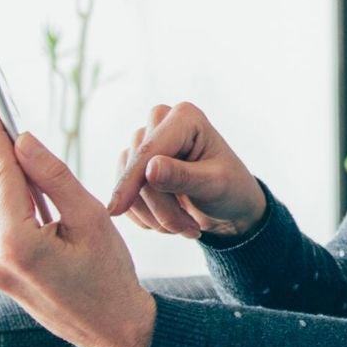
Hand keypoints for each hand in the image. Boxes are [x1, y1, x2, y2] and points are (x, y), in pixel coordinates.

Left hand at [0, 96, 156, 346]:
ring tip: (14, 140)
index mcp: (17, 244)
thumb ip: (54, 177)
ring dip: (5, 173)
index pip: (0, 174)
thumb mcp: (90, 218)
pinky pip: (0, 222)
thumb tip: (23, 141)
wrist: (113, 329)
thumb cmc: (111, 275)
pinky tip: (24, 180)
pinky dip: (11, 198)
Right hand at [108, 102, 266, 238]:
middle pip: (137, 168)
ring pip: (126, 183)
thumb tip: (150, 168)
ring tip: (185, 226)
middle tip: (189, 230)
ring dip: (154, 216)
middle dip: (160, 208)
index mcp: (185, 117)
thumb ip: (183, 176)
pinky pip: (123, 194)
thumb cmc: (231, 190)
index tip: (115, 209)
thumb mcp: (215, 185)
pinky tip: (170, 221)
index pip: (149, 149)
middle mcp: (160, 122)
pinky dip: (145, 216)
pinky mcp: (134, 164)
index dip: (132, 180)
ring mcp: (144, 142)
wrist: (229, 206)